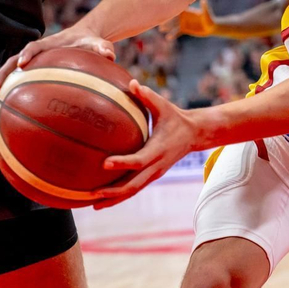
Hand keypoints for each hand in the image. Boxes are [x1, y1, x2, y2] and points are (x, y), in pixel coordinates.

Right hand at [0, 24, 116, 92]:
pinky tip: (11, 105)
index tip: (22, 64)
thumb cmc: (92, 41)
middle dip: (5, 71)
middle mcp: (39, 51)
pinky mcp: (37, 68)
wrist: (86, 37)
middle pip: (15, 59)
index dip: (27, 54)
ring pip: (14, 69)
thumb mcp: (99, 43)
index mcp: (51, 43)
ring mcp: (36, 60)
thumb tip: (110, 55)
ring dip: (4, 80)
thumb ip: (103, 47)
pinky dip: (15, 88)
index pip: (35, 46)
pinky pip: (23, 78)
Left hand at [90, 80, 198, 206]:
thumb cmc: (175, 117)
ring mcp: (155, 173)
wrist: (195, 134)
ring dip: (114, 199)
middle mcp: (157, 165)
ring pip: (133, 191)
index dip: (122, 163)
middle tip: (93, 194)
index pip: (139, 160)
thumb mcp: (163, 105)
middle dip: (113, 192)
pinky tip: (104, 200)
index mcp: (158, 149)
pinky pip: (135, 188)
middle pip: (134, 184)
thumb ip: (147, 96)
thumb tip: (132, 83)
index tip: (104, 163)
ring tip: (94, 205)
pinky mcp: (152, 176)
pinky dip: (120, 196)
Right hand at [161, 0, 215, 38]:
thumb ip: (204, 8)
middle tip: (160, 20)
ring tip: (161, 29)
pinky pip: (177, 32)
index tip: (165, 9)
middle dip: (167, 18)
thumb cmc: (209, 19)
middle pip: (174, 17)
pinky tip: (168, 38)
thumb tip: (204, 0)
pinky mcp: (184, 29)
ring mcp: (183, 23)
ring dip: (167, 27)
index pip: (178, 8)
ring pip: (173, 25)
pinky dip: (173, 35)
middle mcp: (184, 16)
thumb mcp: (207, 14)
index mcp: (188, 11)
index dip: (172, 8)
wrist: (211, 28)